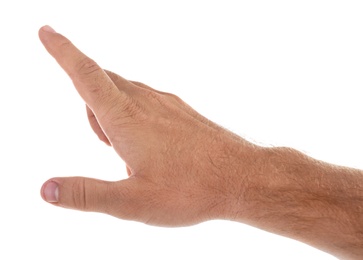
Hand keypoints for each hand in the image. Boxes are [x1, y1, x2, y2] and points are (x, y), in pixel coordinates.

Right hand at [39, 25, 256, 225]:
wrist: (242, 177)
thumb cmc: (192, 189)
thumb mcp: (132, 201)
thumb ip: (87, 194)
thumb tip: (46, 189)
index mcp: (126, 119)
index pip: (86, 75)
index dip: (62, 51)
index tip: (46, 31)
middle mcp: (145, 102)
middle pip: (103, 85)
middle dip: (90, 104)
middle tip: (107, 143)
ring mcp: (166, 105)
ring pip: (125, 94)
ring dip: (113, 113)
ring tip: (128, 152)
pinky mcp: (181, 112)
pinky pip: (147, 103)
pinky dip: (135, 117)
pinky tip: (149, 146)